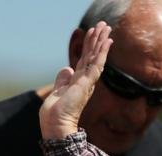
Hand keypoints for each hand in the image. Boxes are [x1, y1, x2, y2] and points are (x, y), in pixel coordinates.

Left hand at [39, 21, 111, 138]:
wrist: (56, 126)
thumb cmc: (55, 114)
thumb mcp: (57, 92)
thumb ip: (62, 80)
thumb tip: (66, 68)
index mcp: (78, 83)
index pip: (86, 61)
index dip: (90, 47)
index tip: (94, 34)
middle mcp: (85, 81)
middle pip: (92, 56)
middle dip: (97, 40)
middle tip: (104, 25)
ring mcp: (86, 82)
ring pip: (96, 57)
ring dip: (100, 41)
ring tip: (106, 27)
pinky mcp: (86, 83)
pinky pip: (96, 64)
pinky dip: (102, 52)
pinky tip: (106, 42)